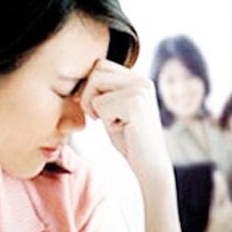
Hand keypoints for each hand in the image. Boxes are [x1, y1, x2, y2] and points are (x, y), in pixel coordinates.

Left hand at [79, 59, 170, 181]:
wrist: (150, 166)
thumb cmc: (130, 140)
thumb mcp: (115, 109)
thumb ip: (105, 91)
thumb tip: (81, 76)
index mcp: (140, 79)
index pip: (100, 65)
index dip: (89, 86)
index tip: (94, 108)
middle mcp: (143, 81)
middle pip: (96, 71)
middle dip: (88, 95)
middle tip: (98, 117)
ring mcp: (141, 91)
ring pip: (95, 85)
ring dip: (95, 108)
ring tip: (114, 124)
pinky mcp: (135, 104)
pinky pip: (99, 104)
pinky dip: (105, 121)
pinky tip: (123, 130)